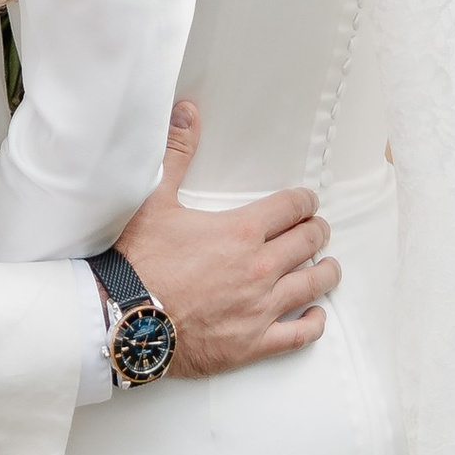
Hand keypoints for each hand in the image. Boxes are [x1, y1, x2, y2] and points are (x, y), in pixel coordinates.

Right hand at [112, 101, 335, 378]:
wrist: (125, 319)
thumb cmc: (139, 260)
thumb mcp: (154, 199)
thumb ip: (176, 152)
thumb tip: (187, 110)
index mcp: (241, 231)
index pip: (290, 208)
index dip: (304, 201)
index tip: (307, 201)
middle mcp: (259, 268)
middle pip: (306, 243)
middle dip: (316, 231)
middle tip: (318, 229)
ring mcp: (260, 308)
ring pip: (310, 285)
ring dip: (325, 272)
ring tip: (330, 267)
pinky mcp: (253, 344)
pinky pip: (297, 335)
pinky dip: (313, 323)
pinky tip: (317, 316)